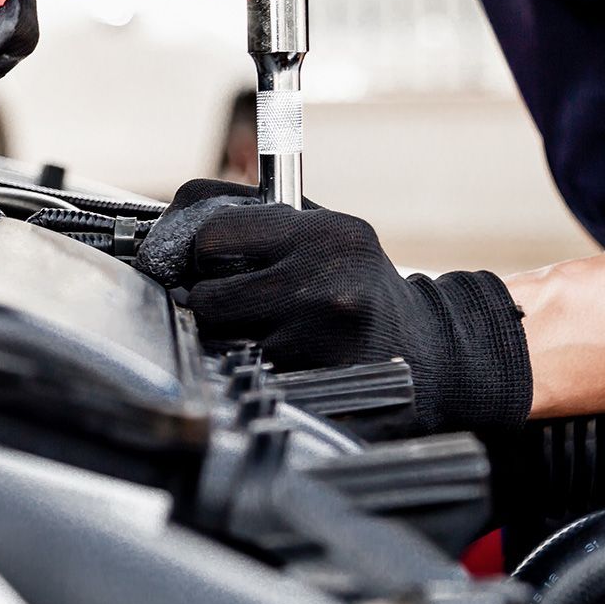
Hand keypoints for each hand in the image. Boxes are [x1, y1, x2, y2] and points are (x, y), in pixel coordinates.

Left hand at [140, 180, 532, 432]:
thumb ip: (257, 216)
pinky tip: (281, 362)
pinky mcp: (317, 387)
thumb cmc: (362, 287)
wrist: (431, 354)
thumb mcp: (326, 232)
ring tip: (262, 333)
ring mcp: (322, 342)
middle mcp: (326, 283)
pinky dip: (250, 372)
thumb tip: (173, 218)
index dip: (197, 254)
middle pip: (206, 296)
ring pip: (220, 343)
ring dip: (226, 341)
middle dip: (207, 302)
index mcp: (325, 234)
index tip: (203, 264)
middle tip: (230, 304)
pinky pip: (246, 377)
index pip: (210, 236)